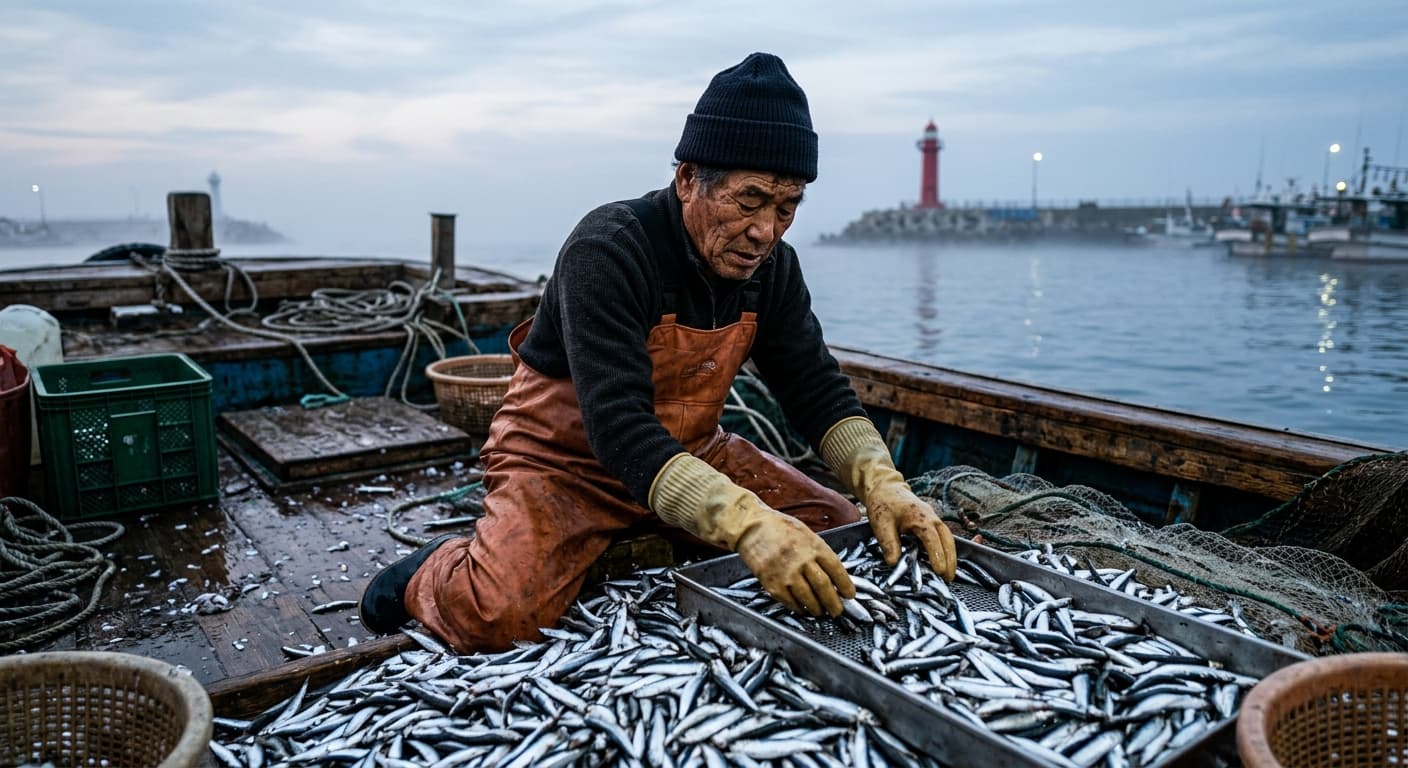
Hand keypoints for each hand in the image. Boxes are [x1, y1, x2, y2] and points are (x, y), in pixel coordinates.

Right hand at [734, 510, 855, 616]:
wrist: (751, 527)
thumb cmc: (779, 528)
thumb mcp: (805, 533)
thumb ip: (818, 552)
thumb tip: (833, 574)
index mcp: (813, 546)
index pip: (836, 569)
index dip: (845, 585)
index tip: (850, 595)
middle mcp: (801, 560)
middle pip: (824, 587)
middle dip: (834, 603)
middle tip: (838, 611)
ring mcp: (786, 573)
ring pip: (808, 598)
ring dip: (817, 608)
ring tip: (821, 611)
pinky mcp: (772, 583)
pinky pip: (790, 601)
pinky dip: (799, 608)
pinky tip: (803, 608)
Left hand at [865, 480, 956, 580]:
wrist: (885, 488)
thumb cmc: (883, 504)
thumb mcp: (881, 524)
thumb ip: (888, 543)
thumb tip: (894, 563)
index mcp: (919, 516)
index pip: (932, 538)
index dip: (937, 555)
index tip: (939, 571)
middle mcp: (931, 517)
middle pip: (947, 538)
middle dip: (950, 559)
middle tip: (949, 578)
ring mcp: (933, 518)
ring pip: (948, 537)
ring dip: (951, 555)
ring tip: (949, 574)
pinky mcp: (932, 521)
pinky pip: (943, 536)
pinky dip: (946, 549)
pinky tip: (944, 561)